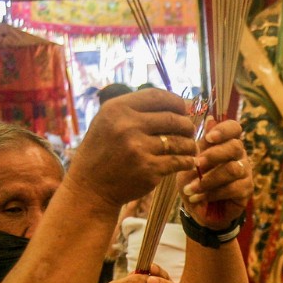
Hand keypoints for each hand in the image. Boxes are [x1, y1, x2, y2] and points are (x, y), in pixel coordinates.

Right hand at [66, 89, 199, 212]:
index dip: (175, 101)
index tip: (184, 108)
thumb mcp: (107, 120)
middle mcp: (128, 126)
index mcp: (117, 108)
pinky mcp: (149, 169)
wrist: (91, 186)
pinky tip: (189, 161)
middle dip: (186, 125)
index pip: (156, 96)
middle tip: (190, 130)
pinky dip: (187, 161)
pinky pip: (177, 161)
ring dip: (190, 144)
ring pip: (179, 141)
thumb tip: (170, 102)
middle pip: (172, 119)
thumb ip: (133, 109)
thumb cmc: (102, 151)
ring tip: (191, 147)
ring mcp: (139, 148)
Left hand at [182, 118, 253, 228]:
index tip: (209, 138)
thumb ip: (201, 144)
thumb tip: (210, 119)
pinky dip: (212, 193)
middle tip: (196, 164)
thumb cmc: (193, 181)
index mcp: (226, 143)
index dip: (224, 130)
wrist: (197, 209)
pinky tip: (198, 198)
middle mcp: (239, 155)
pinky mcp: (246, 190)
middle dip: (214, 155)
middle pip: (235, 146)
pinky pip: (233, 188)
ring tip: (190, 189)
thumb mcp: (191, 161)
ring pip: (233, 169)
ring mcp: (245, 172)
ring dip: (209, 179)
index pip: (234, 128)